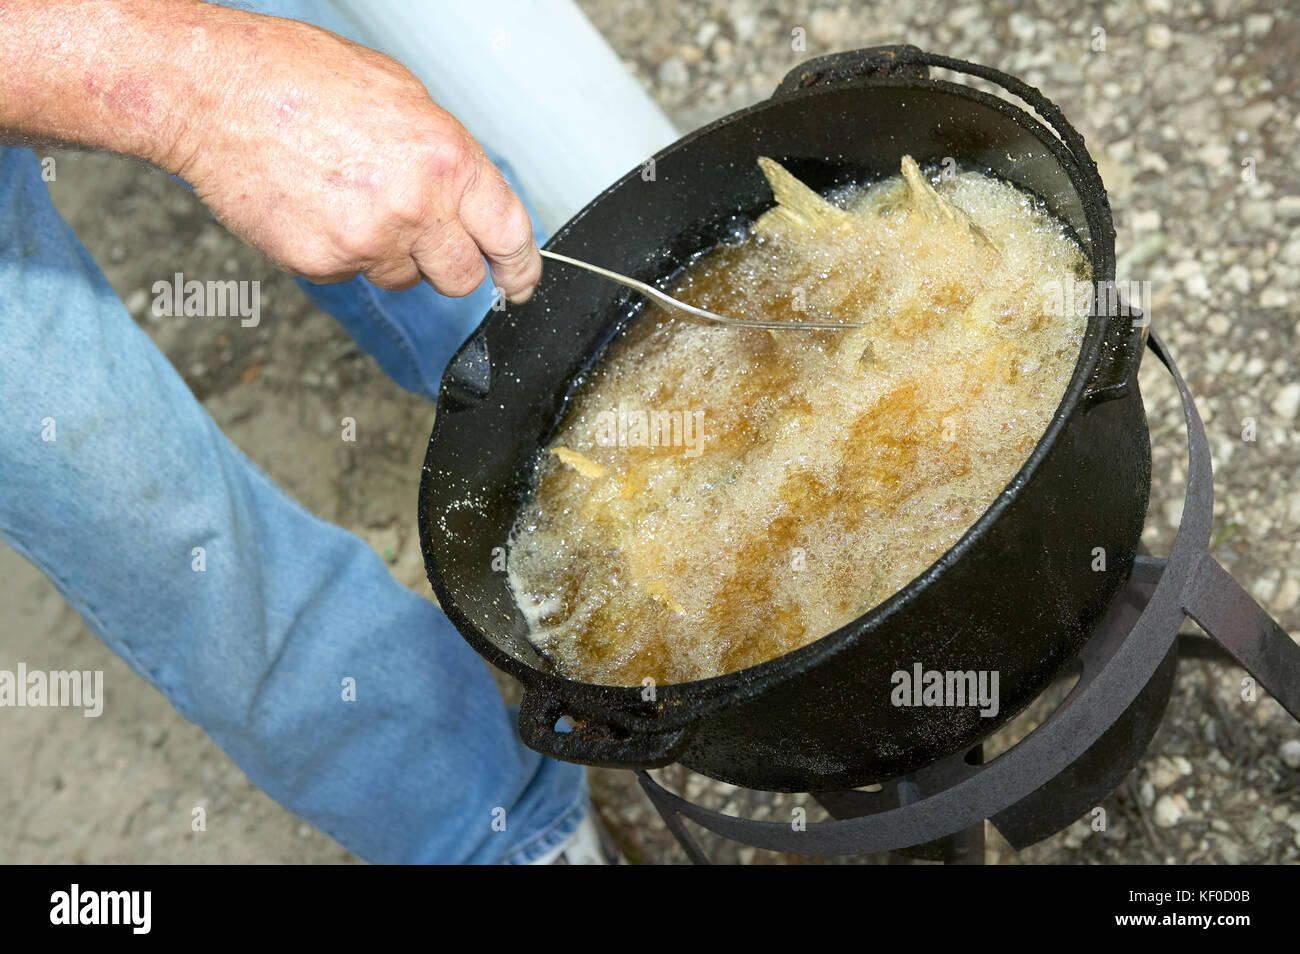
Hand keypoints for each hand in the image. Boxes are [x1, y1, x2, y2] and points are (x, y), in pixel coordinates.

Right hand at [167, 13, 540, 300]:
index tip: (519, 282)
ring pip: (404, 279)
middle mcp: (415, 207)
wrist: (214, 92)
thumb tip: (472, 201)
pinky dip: (340, 252)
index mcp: (446, 159)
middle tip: (423, 238)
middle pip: (462, 277)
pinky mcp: (323, 264)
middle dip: (449, 264)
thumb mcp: (402, 97)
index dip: (519, 267)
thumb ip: (446, 157)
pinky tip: (317, 206)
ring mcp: (368, 241)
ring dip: (390, 254)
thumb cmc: (302, 79)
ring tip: (351, 197)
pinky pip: (351, 275)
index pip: (509, 235)